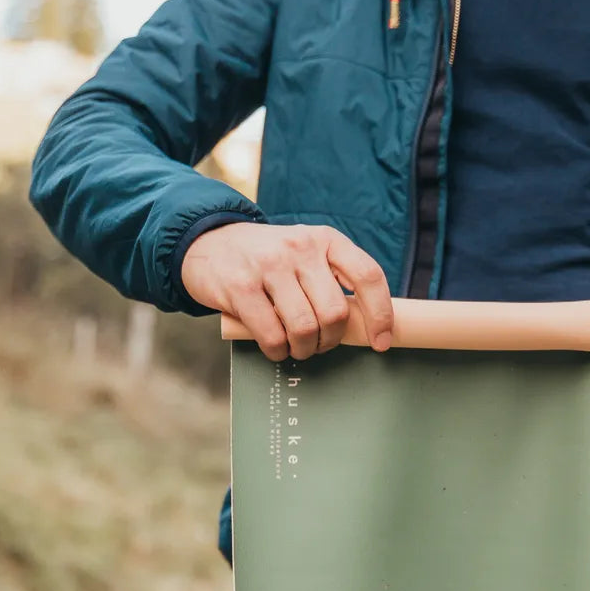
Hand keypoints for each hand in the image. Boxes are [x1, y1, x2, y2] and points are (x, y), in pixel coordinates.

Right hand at [181, 222, 393, 361]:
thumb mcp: (305, 253)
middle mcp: (301, 247)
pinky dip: (278, 351)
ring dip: (304, 349)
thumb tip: (364, 326)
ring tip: (296, 347)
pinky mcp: (240, 287)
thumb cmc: (267, 260)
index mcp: (326, 238)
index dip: (380, 314)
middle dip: (330, 341)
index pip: (368, 276)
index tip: (381, 342)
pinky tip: (275, 346)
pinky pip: (272, 336)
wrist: (208, 243)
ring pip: (305, 328)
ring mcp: (269, 265)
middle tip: (319, 344)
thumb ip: (331, 279)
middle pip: (335, 312)